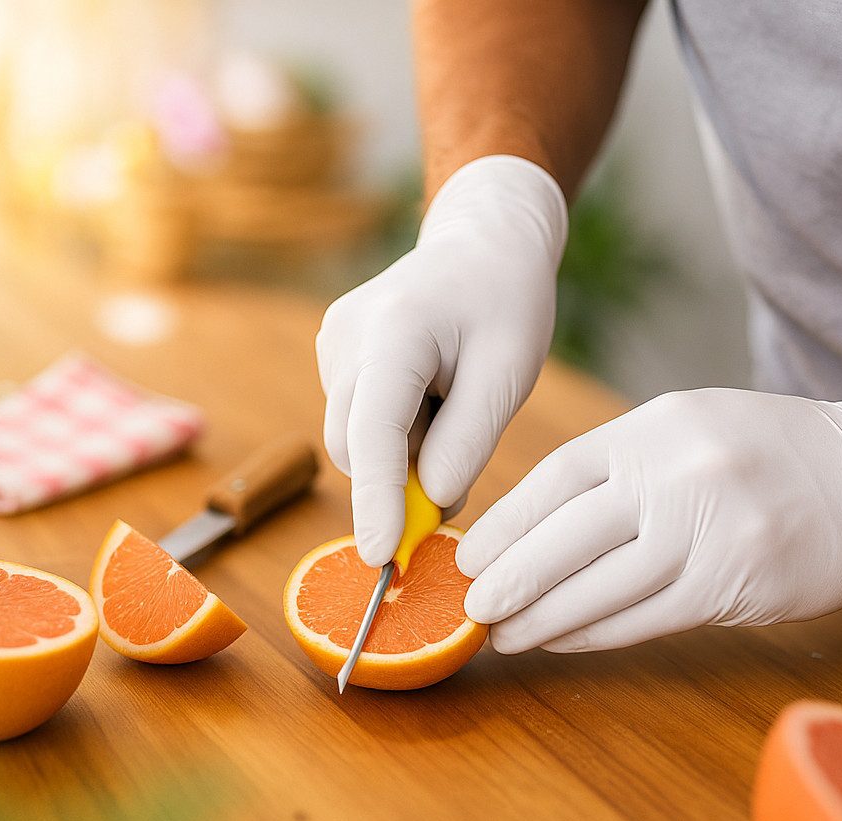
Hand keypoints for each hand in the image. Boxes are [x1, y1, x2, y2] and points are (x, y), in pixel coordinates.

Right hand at [316, 155, 566, 565]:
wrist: (480, 243)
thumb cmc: (504, 301)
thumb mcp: (509, 371)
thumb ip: (468, 441)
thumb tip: (428, 503)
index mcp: (395, 330)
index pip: (375, 433)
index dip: (377, 501)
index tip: (381, 557)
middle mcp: (347, 337)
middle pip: (357, 447)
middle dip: (403, 478)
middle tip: (466, 454)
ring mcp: (332, 347)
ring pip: (357, 441)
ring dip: (405, 450)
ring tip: (453, 401)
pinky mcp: (333, 358)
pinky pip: (360, 422)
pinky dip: (398, 430)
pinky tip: (431, 391)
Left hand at [458, 384, 841, 652]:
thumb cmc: (775, 451)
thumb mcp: (692, 425)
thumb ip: (622, 467)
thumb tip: (537, 524)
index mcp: (657, 429)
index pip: (558, 479)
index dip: (506, 524)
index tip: (469, 556)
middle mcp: (679, 476)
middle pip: (567, 538)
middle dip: (511, 579)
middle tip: (471, 606)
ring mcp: (710, 532)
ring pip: (602, 588)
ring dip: (545, 618)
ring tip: (506, 635)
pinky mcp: (737, 585)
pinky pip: (646, 618)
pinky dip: (596, 633)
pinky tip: (563, 639)